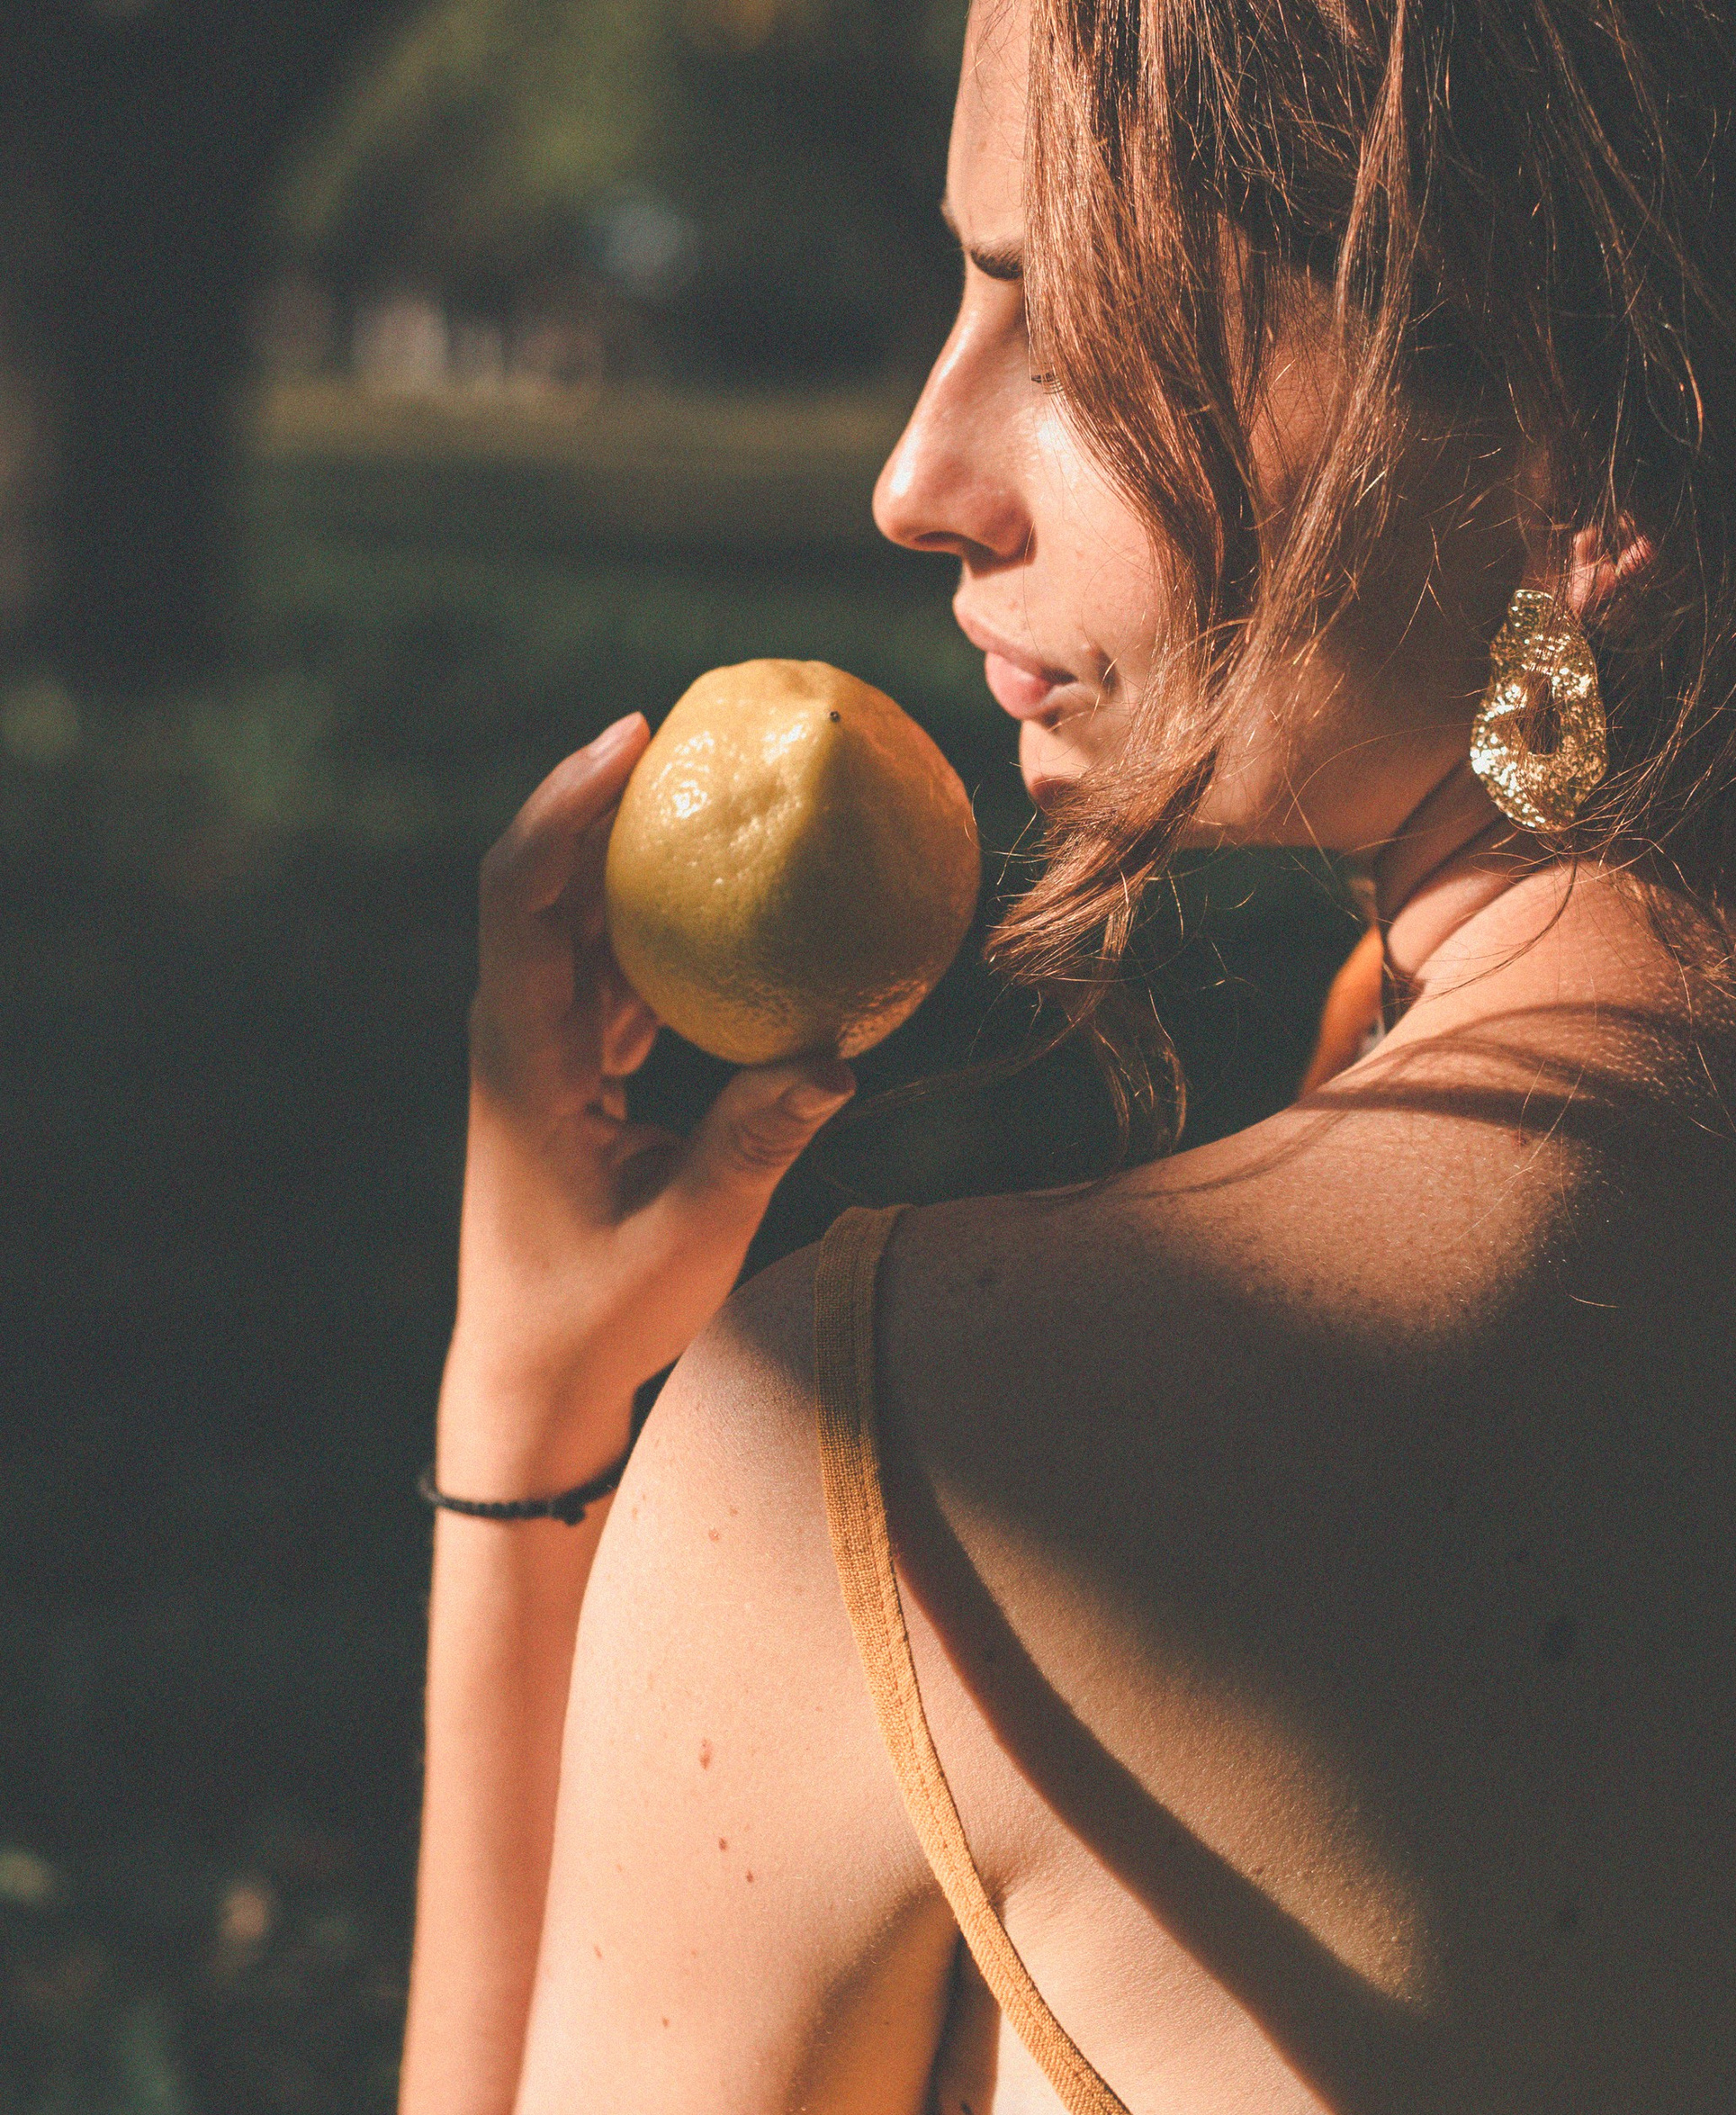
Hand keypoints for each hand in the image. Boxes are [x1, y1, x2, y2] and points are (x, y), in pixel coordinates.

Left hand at [441, 715, 851, 1480]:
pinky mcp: (571, 1080)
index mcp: (524, 1060)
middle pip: (544, 885)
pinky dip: (656, 935)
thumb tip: (837, 1054)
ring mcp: (541, 1058)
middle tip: (689, 736)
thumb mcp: (691, 1233)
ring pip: (575, 928)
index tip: (630, 734)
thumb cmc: (600, 1315)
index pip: (520, 895)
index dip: (565, 802)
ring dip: (629, 862)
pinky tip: (729, 918)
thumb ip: (757, 1140)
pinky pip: (608, 978)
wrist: (535, 1379)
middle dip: (603, 800)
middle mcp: (520, 1040)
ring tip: (713, 803)